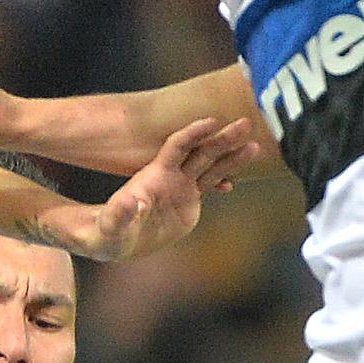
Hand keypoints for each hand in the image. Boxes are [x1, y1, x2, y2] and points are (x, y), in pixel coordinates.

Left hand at [65, 116, 259, 260]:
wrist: (113, 240)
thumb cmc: (107, 231)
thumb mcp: (111, 225)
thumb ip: (121, 213)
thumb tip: (133, 202)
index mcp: (155, 175)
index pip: (177, 146)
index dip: (194, 133)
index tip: (213, 122)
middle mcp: (171, 177)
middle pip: (201, 152)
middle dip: (223, 138)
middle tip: (246, 123)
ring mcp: (181, 188)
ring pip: (211, 168)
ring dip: (232, 157)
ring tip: (256, 145)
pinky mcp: (188, 203)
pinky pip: (209, 188)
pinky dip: (224, 182)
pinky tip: (239, 181)